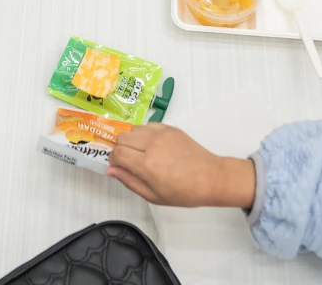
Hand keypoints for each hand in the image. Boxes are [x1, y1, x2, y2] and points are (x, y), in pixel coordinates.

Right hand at [106, 124, 255, 209]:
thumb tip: (110, 170)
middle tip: (130, 162)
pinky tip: (153, 146)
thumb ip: (129, 181)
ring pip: (133, 129)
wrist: (211, 178)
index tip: (120, 168)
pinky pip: (147, 125)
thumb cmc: (184, 192)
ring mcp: (161, 133)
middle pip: (121, 138)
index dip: (114, 161)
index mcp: (147, 164)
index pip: (117, 153)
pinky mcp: (170, 128)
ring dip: (132, 140)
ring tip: (142, 154)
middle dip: (120, 149)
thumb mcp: (153, 196)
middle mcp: (152, 145)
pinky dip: (144, 134)